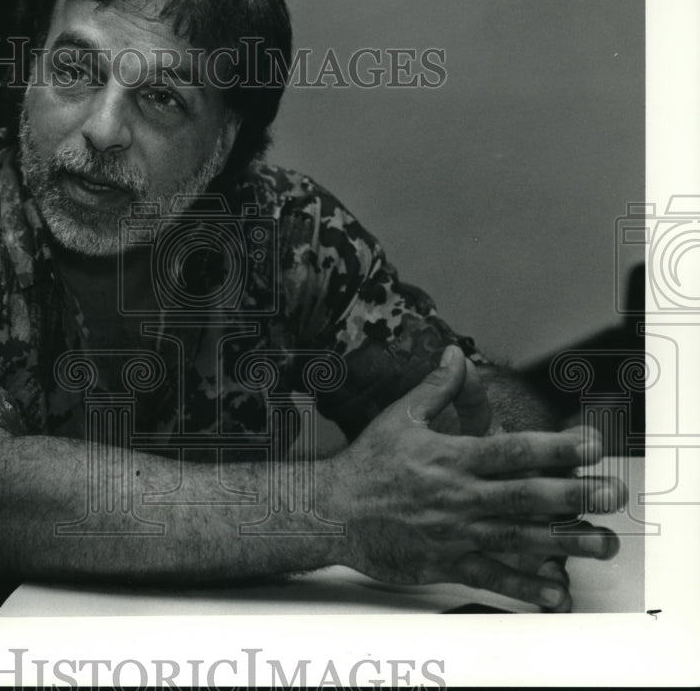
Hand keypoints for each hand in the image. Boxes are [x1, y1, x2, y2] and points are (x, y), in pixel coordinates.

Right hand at [321, 345, 624, 610]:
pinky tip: (555, 589)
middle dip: (575, 495)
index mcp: (451, 457)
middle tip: (612, 493)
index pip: (512, 450)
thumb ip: (437, 388)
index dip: (555, 448)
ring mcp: (454, 532)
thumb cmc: (368, 462)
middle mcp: (458, 495)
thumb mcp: (400, 416)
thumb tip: (455, 354)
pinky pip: (492, 576)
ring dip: (566, 541)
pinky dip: (525, 586)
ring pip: (519, 538)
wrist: (332, 509)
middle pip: (526, 496)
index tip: (590, 446)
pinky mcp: (445, 562)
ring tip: (603, 542)